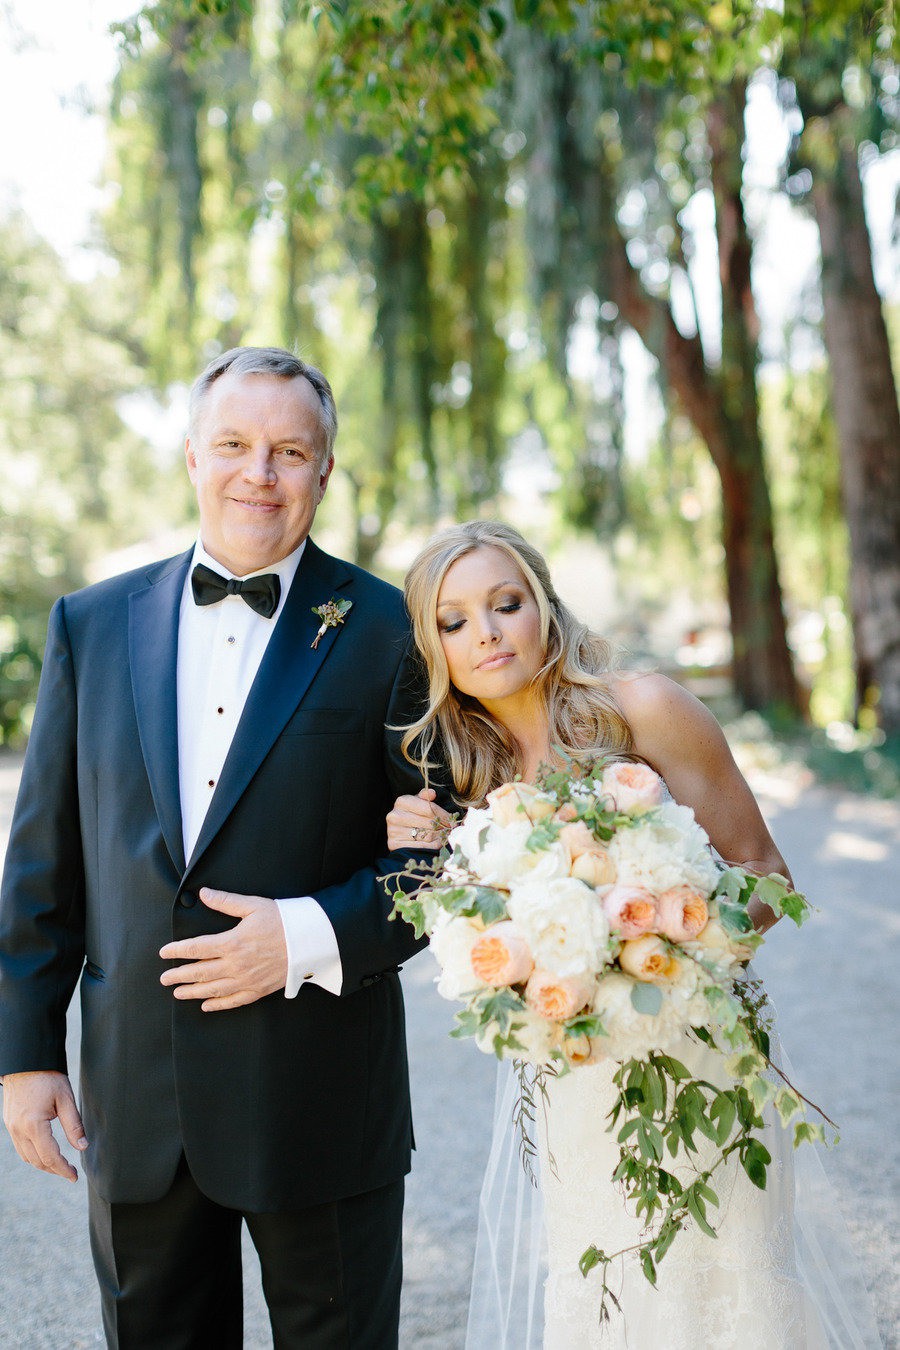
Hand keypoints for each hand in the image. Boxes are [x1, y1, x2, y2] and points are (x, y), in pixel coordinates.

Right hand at [2, 1070, 87, 1182]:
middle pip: (37, 1161)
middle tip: (70, 1172)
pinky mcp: (10, 1123)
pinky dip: (33, 1154)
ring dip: (43, 1164)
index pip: (50, 1157)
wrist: (25, 1062)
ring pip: (27, 1157)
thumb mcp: (66, 1098)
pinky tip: (44, 1152)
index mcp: (34, 1125)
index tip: (74, 1176)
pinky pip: (20, 1147)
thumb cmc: (46, 1076)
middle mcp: (19, 1130)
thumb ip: (74, 1125)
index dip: (63, 1170)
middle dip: (54, 1169)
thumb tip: (83, 1147)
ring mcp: (11, 1127)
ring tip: (60, 1164)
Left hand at [159, 889, 287, 1010]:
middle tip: (164, 979)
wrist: (310, 940)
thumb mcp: (253, 905)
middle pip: (199, 972)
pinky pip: (233, 1001)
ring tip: (178, 993)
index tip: (164, 953)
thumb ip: (225, 901)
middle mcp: (235, 965)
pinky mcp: (258, 989)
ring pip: (212, 990)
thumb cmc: (283, 920)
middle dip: (179, 976)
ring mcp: (246, 980)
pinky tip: (206, 1006)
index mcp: (231, 942)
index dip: (177, 950)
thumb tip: (203, 893)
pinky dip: (218, 1005)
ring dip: (192, 992)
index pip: (196, 948)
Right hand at [386, 788, 453, 851]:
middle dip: (443, 826)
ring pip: (426, 835)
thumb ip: (424, 797)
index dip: (443, 815)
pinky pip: (421, 846)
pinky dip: (433, 846)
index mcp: (402, 802)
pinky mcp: (395, 845)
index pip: (429, 808)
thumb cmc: (411, 814)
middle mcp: (395, 816)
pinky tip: (438, 843)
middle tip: (451, 829)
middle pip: (428, 823)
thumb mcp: (417, 802)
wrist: (398, 831)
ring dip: (439, 836)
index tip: (452, 819)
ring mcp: (393, 831)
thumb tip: (432, 793)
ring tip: (445, 835)